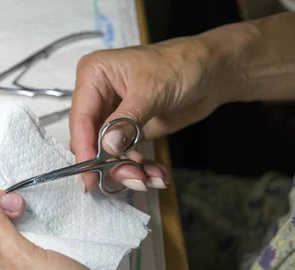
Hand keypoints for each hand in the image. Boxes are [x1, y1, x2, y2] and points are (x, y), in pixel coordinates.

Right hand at [70, 37, 223, 191]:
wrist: (213, 71)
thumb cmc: (182, 65)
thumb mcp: (152, 91)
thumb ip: (127, 121)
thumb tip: (106, 147)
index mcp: (94, 75)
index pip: (80, 119)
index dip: (85, 149)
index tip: (90, 177)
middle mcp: (98, 96)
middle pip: (91, 141)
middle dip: (111, 164)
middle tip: (133, 179)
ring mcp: (112, 115)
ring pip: (108, 154)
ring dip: (128, 171)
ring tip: (150, 179)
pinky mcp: (127, 131)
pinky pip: (125, 156)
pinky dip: (140, 169)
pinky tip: (157, 174)